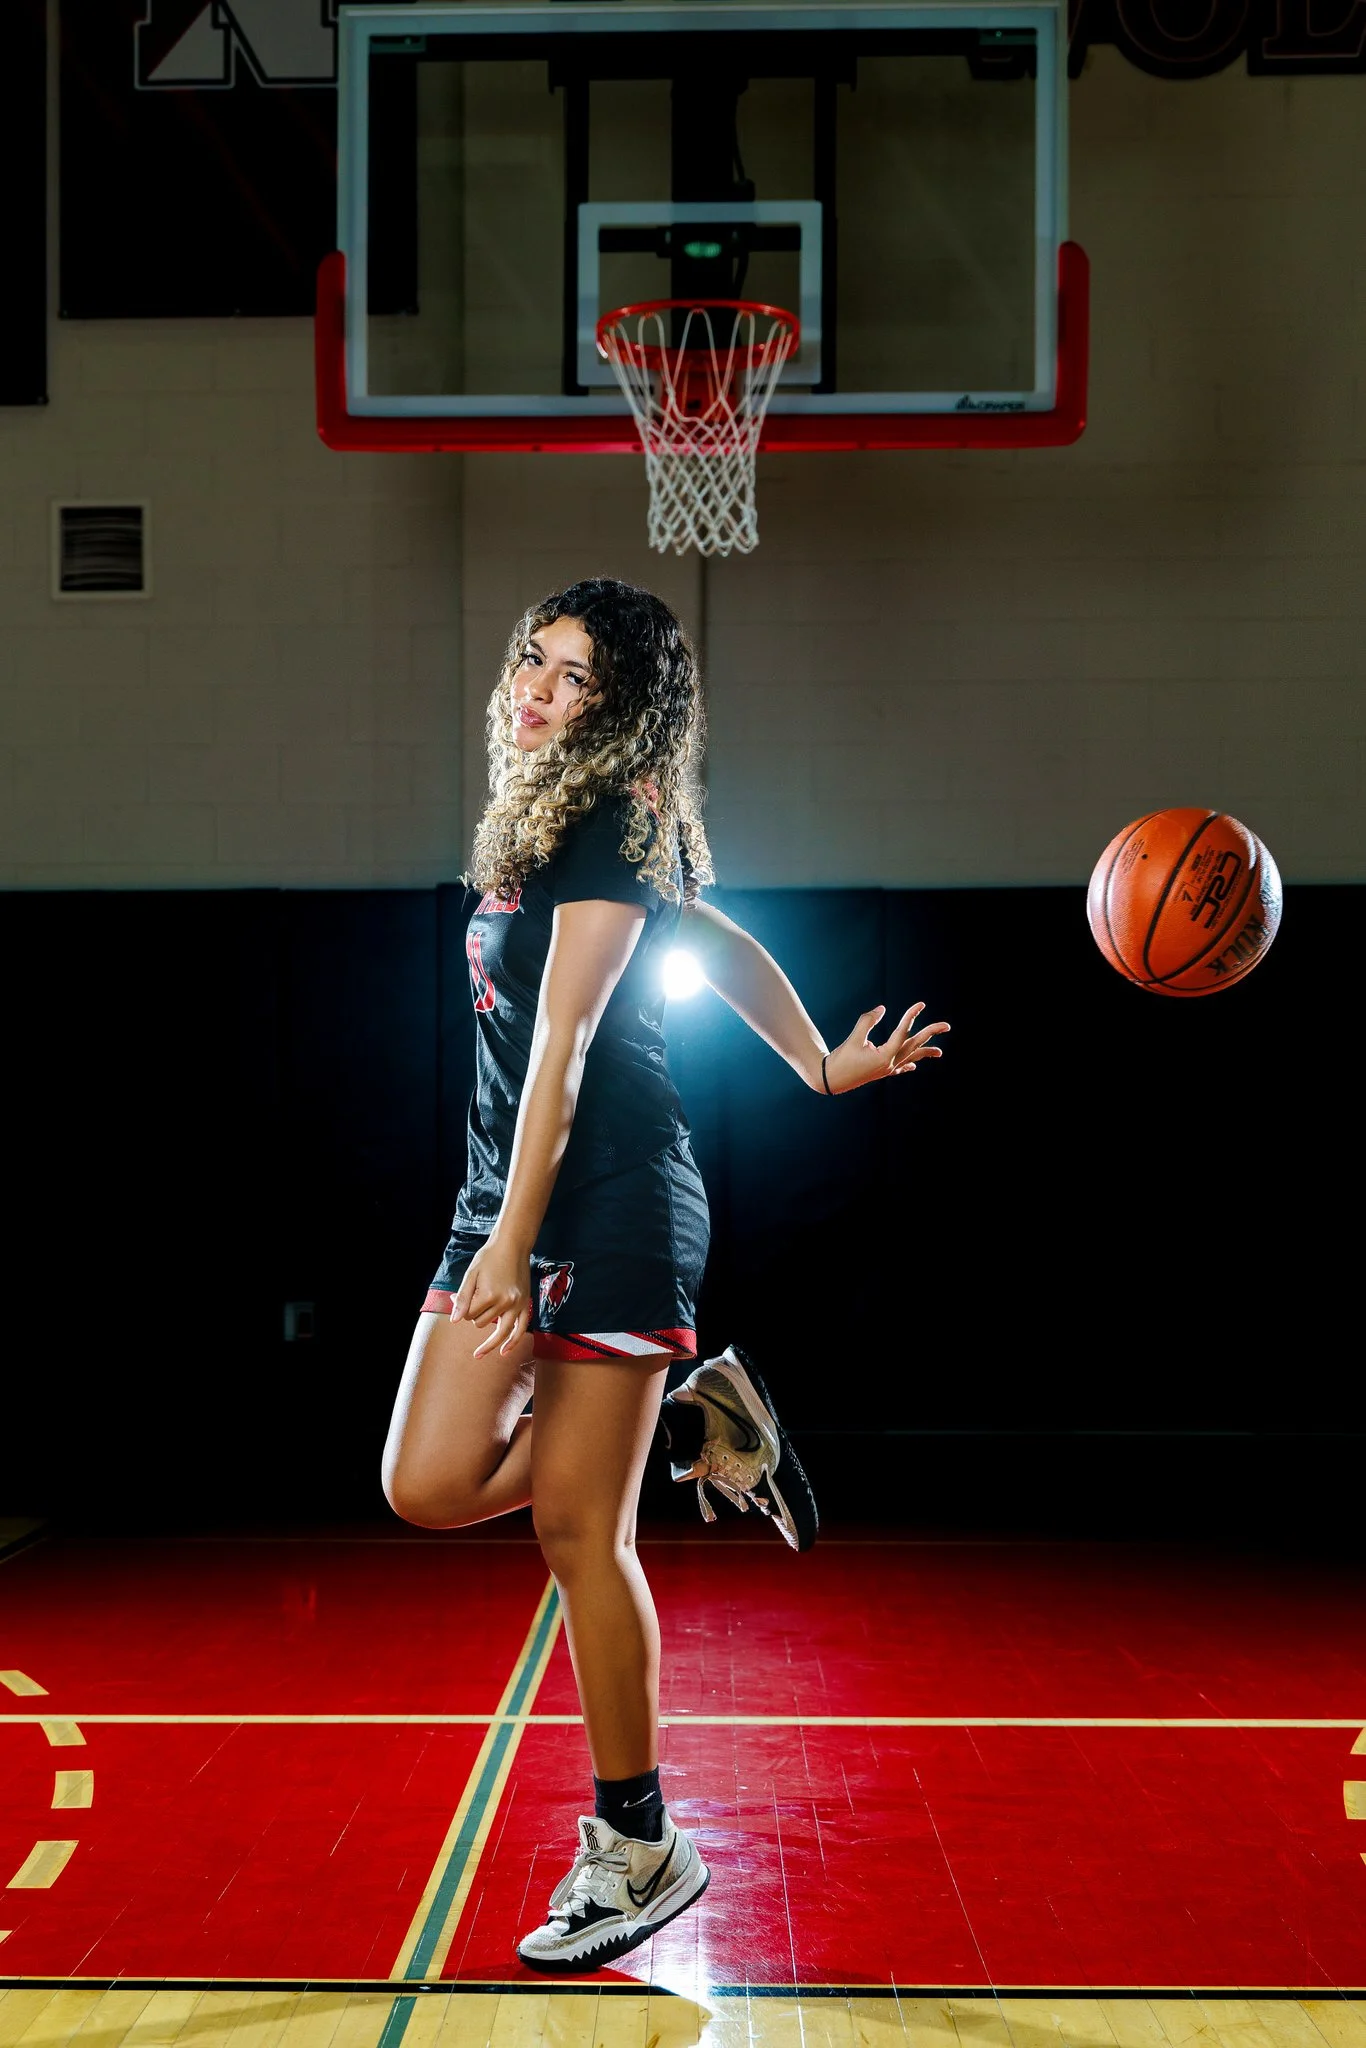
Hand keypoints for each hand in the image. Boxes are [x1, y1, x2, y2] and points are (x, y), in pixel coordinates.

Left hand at [450, 1235, 532, 1357]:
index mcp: (488, 1295)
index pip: (469, 1314)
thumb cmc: (488, 1257)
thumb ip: (463, 1298)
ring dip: (488, 1338)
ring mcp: (517, 1305)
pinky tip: (504, 1352)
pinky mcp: (525, 1304)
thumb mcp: (470, 1275)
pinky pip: (521, 1328)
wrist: (512, 1245)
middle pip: (482, 1322)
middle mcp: (504, 1302)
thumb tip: (454, 1320)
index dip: (462, 1308)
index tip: (459, 1295)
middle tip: (472, 1302)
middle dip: (474, 1315)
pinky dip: (513, 1342)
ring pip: (499, 1330)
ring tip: (478, 1354)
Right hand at [822, 1002, 948, 1094]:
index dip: (912, 1016)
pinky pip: (900, 1068)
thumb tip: (881, 1009)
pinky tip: (915, 1066)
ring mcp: (887, 1070)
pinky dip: (909, 1065)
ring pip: (911, 1058)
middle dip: (931, 1035)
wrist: (830, 1079)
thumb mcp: (853, 1038)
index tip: (921, 1004)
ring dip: (925, 1053)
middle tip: (946, 1026)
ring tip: (940, 1052)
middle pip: (915, 1046)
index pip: (903, 1032)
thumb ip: (867, 1021)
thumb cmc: (841, 1058)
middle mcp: (890, 1064)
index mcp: (885, 1056)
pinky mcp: (881, 1072)